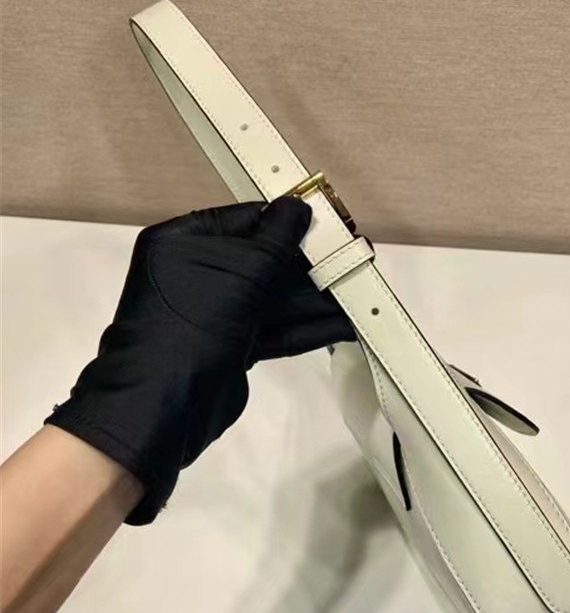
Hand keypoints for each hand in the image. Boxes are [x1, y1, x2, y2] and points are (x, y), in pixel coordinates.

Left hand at [46, 198, 355, 523]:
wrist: (165, 406)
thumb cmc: (194, 324)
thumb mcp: (240, 272)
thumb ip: (276, 238)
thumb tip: (298, 206)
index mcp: (183, 242)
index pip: (246, 220)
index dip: (289, 221)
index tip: (331, 223)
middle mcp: (197, 273)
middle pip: (264, 260)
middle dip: (310, 265)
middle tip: (354, 259)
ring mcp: (214, 312)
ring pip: (273, 297)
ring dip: (316, 298)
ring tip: (360, 296)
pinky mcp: (231, 345)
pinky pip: (274, 327)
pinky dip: (306, 326)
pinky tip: (344, 325)